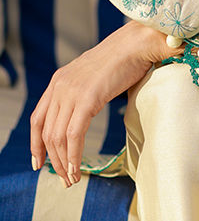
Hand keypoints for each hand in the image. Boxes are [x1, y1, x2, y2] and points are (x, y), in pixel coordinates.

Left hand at [29, 20, 181, 186]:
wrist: (140, 41)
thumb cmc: (127, 58)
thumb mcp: (96, 76)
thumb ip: (88, 92)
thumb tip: (90, 109)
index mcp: (60, 80)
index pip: (38, 118)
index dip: (36, 144)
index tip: (39, 163)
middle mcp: (60, 85)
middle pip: (46, 132)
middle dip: (52, 160)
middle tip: (64, 179)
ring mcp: (71, 91)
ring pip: (57, 137)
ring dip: (62, 163)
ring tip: (71, 179)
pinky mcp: (86, 98)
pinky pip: (73, 135)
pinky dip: (73, 156)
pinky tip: (76, 169)